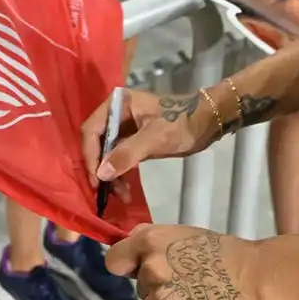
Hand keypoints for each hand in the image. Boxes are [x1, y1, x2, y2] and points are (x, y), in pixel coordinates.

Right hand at [83, 90, 219, 196]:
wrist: (208, 121)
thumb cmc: (182, 122)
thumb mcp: (155, 138)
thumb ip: (127, 154)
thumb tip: (101, 174)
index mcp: (118, 104)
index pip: (91, 130)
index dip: (90, 156)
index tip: (96, 180)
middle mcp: (116, 114)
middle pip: (96, 143)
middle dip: (100, 169)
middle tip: (106, 193)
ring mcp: (124, 128)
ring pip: (106, 154)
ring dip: (110, 175)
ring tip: (121, 195)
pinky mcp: (133, 140)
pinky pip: (117, 158)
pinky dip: (119, 173)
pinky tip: (125, 190)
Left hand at [106, 225, 277, 299]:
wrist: (261, 279)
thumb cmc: (232, 256)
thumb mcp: (188, 234)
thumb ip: (156, 241)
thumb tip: (133, 245)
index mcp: (152, 242)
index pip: (115, 260)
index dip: (127, 268)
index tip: (139, 273)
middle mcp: (151, 270)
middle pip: (141, 293)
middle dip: (161, 293)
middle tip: (192, 287)